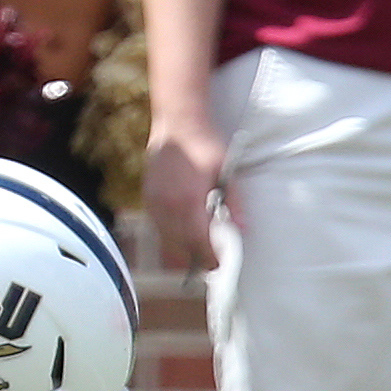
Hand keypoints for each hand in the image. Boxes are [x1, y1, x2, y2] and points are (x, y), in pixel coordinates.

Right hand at [141, 119, 227, 271]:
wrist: (177, 124)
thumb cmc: (203, 144)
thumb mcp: (225, 172)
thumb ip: (233, 203)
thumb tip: (242, 229)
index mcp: (188, 203)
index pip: (198, 244)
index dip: (209, 259)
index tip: (218, 266)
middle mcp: (167, 208)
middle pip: (179, 249)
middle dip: (194, 260)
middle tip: (209, 264)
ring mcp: (154, 204)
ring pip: (165, 241)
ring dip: (180, 249)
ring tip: (196, 251)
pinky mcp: (147, 198)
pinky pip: (157, 227)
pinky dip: (170, 234)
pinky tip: (182, 231)